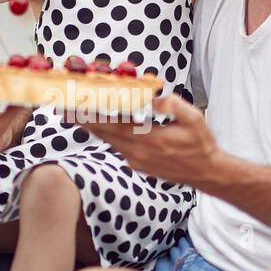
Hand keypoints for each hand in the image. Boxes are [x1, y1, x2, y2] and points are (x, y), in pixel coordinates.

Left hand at [85, 94, 222, 187]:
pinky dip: (108, 136)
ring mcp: (137, 161)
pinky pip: (118, 147)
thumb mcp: (194, 119)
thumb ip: (174, 105)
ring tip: (75, 116)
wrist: (207, 173)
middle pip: (104, 134)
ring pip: (109, 141)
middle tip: (63, 109)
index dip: (92, 116)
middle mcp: (138, 152)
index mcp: (150, 139)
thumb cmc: (201, 144)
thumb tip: (154, 97)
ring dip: (93, 128)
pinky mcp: (138, 165)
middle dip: (83, 121)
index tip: (74, 108)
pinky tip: (102, 127)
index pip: (113, 126)